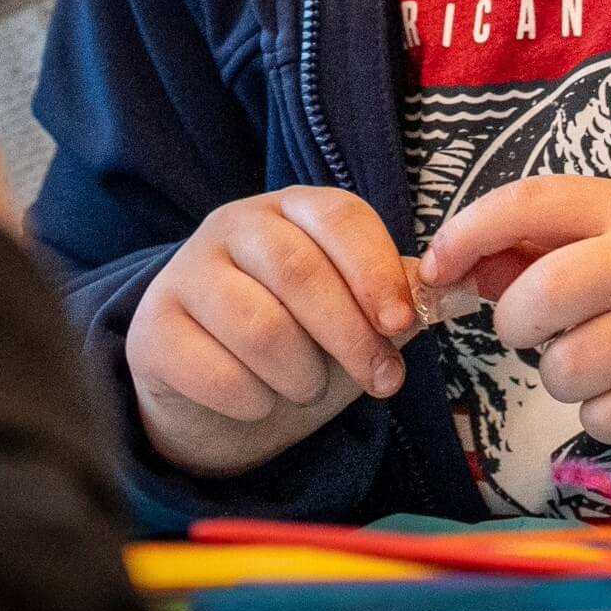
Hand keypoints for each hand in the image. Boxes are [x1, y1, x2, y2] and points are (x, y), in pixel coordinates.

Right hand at [126, 187, 420, 478]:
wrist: (223, 397)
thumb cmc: (303, 341)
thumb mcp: (358, 314)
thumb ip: (402, 297)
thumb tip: (459, 287)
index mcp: (291, 208)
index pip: (339, 217)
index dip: (376, 272)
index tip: (401, 325)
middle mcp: (232, 226)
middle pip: (300, 272)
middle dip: (351, 337)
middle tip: (381, 381)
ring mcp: (184, 274)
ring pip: (259, 327)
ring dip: (301, 375)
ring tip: (306, 388)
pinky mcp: (151, 331)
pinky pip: (216, 373)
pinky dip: (252, 402)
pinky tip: (257, 401)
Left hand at [422, 179, 610, 464]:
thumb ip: (547, 255)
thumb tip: (466, 270)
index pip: (533, 200)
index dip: (469, 231)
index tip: (436, 266)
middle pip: (543, 295)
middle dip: (520, 330)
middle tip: (541, 337)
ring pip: (568, 367)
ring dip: (570, 383)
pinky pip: (606, 417)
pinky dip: (608, 419)